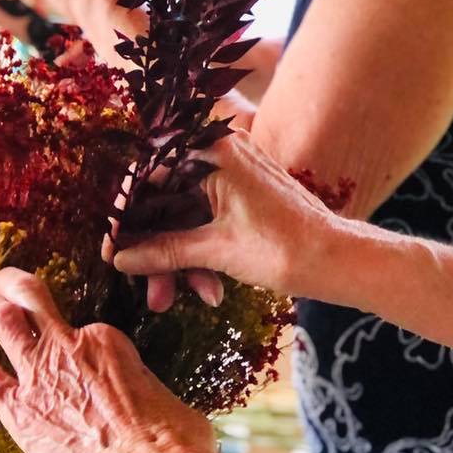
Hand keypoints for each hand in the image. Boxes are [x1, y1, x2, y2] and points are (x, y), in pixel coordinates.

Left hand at [0, 268, 224, 452]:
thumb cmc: (172, 442)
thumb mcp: (162, 396)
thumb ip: (141, 389)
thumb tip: (145, 405)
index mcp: (107, 342)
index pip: (84, 328)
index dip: (81, 341)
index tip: (81, 354)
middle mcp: (69, 348)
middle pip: (29, 297)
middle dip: (12, 287)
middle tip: (5, 287)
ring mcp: (39, 376)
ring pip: (2, 322)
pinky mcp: (18, 414)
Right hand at [107, 131, 336, 300]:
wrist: (340, 259)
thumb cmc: (283, 247)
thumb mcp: (215, 251)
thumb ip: (163, 251)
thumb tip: (121, 259)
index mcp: (213, 151)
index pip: (148, 175)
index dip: (126, 217)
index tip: (112, 252)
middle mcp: (222, 152)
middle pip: (166, 200)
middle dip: (155, 250)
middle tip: (147, 291)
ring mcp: (235, 173)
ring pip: (187, 215)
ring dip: (179, 259)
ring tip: (176, 301)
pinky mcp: (245, 194)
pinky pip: (209, 219)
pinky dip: (203, 253)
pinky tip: (209, 290)